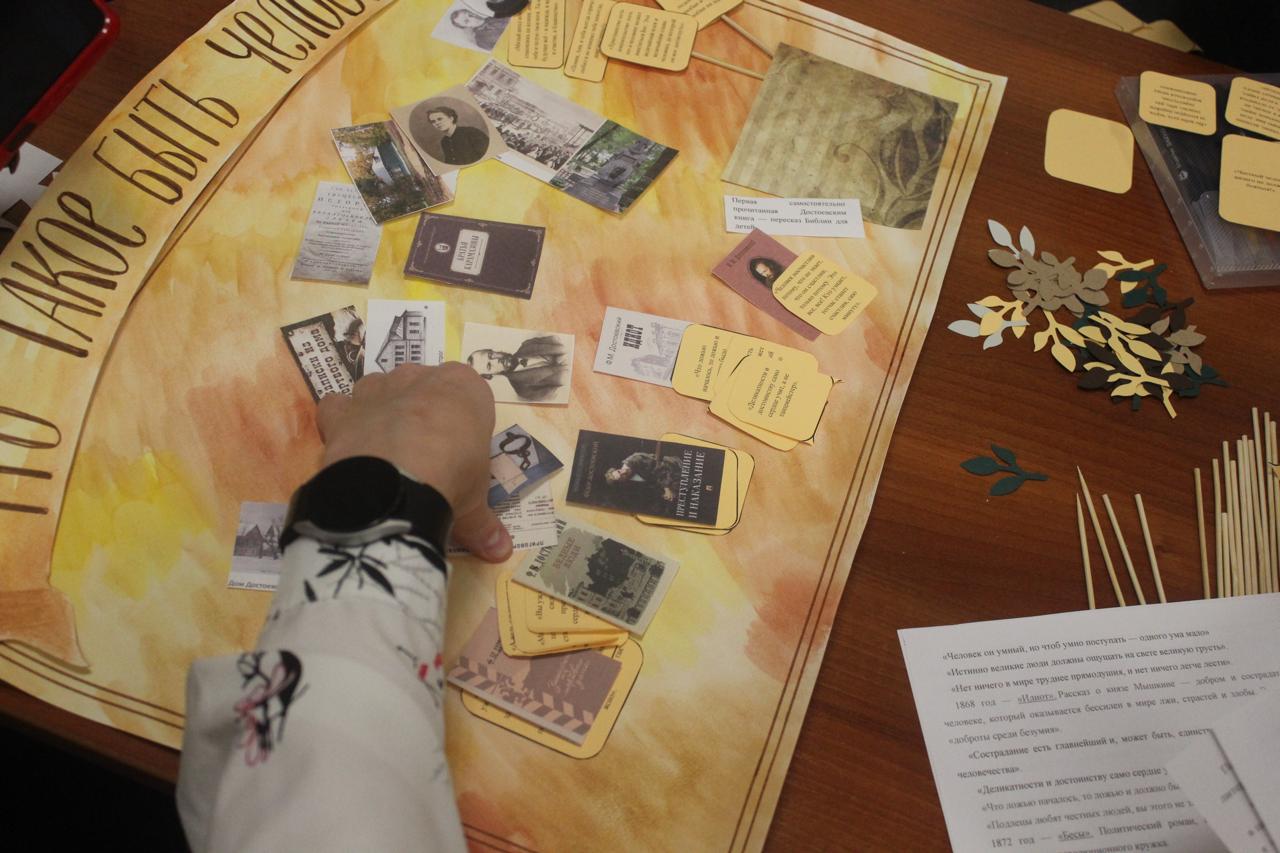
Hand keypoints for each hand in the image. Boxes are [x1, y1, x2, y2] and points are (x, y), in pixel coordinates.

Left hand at [315, 363, 512, 561]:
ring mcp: (376, 390)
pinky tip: (349, 444)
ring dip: (383, 411)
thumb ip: (484, 524)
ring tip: (389, 450)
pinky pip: (338, 405)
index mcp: (464, 388)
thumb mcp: (475, 505)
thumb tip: (502, 553)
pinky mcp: (342, 411)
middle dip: (425, 414)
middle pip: (424, 387)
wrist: (393, 484)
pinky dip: (341, 420)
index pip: (471, 394)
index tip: (463, 452)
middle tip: (428, 457)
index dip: (465, 422)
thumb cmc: (452, 478)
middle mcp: (419, 378)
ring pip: (380, 388)